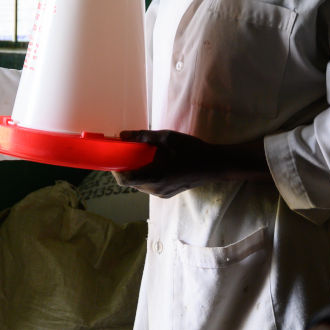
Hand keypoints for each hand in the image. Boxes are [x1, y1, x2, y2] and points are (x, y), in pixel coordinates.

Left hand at [112, 130, 269, 197]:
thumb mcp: (167, 138)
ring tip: (138, 154)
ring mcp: (162, 194)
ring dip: (135, 171)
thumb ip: (143, 137)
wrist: (215, 165)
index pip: (124, 180)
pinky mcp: (167, 194)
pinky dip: (144, 174)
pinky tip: (151, 162)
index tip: (113, 156)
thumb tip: (122, 135)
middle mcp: (156, 189)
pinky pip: (149, 186)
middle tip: (125, 151)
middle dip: (124, 168)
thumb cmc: (192, 150)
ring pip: (139, 185)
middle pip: (130, 182)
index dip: (114, 169)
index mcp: (155, 177)